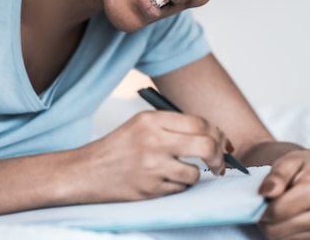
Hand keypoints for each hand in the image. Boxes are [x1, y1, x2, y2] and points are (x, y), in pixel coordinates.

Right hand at [77, 110, 230, 202]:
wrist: (87, 171)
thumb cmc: (119, 147)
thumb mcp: (142, 124)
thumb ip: (174, 126)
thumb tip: (214, 136)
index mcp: (152, 120)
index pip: (200, 123)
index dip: (217, 133)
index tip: (222, 142)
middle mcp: (153, 141)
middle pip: (206, 146)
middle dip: (220, 157)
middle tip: (221, 163)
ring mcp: (152, 167)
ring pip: (195, 173)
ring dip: (194, 175)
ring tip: (178, 171)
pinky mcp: (150, 189)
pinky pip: (180, 189)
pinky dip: (177, 186)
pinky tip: (161, 180)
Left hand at [257, 149, 309, 239]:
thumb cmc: (303, 167)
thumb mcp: (288, 161)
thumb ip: (277, 175)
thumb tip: (266, 192)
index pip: (277, 211)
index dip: (261, 206)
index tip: (259, 198)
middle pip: (276, 229)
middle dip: (265, 218)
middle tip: (265, 204)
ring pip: (280, 238)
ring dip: (272, 226)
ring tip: (277, 209)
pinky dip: (282, 233)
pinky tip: (286, 218)